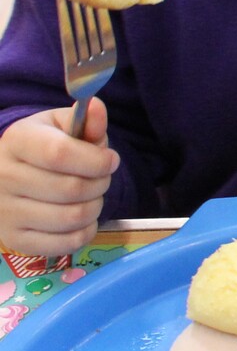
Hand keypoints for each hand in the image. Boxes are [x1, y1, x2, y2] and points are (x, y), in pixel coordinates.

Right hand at [0, 100, 118, 256]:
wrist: (8, 177)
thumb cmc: (43, 147)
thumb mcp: (62, 127)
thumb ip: (86, 121)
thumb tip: (97, 107)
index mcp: (16, 141)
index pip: (60, 154)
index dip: (96, 160)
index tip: (111, 160)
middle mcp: (3, 177)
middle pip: (72, 189)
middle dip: (100, 183)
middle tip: (101, 178)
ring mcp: (5, 212)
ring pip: (73, 217)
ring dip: (96, 207)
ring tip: (91, 196)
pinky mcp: (16, 240)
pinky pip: (67, 243)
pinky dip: (86, 231)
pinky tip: (81, 218)